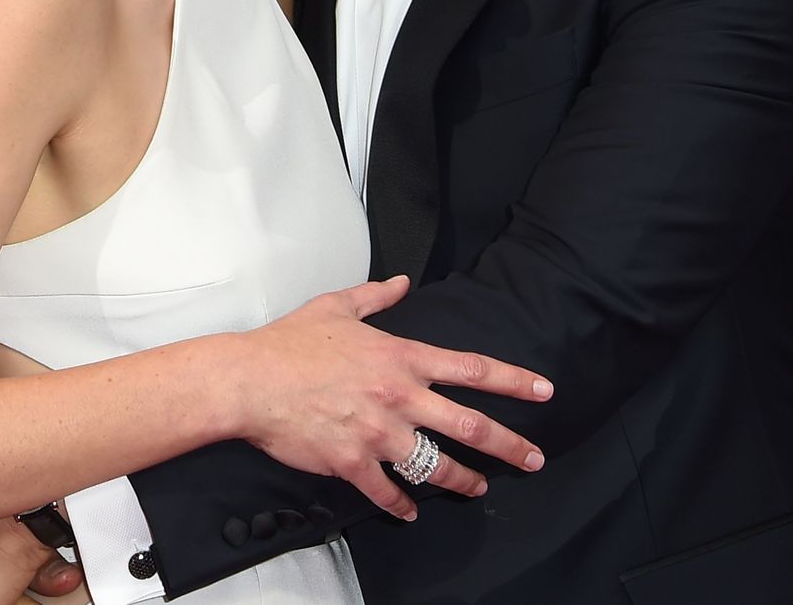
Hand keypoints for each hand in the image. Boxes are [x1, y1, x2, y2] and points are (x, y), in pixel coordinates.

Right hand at [230, 275, 552, 519]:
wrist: (248, 381)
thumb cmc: (290, 343)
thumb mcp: (338, 307)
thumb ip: (376, 297)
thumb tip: (400, 282)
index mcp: (402, 357)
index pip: (471, 369)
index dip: (513, 381)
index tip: (544, 391)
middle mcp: (400, 396)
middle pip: (469, 424)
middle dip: (508, 445)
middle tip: (534, 459)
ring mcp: (378, 432)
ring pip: (436, 463)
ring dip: (463, 479)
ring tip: (479, 488)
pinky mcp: (352, 461)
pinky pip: (387, 490)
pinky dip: (402, 504)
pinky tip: (411, 511)